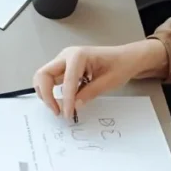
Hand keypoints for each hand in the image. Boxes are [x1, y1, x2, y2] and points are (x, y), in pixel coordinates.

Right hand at [32, 40, 166, 120]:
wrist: (127, 57)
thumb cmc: (121, 65)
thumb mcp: (109, 82)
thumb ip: (90, 93)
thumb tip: (75, 106)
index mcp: (78, 56)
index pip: (66, 81)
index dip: (66, 100)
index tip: (69, 115)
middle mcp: (66, 55)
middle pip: (44, 74)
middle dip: (46, 94)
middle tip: (56, 111)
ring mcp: (64, 60)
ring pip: (44, 77)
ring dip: (46, 93)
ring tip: (58, 108)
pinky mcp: (64, 67)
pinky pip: (51, 79)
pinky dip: (52, 91)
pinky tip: (62, 101)